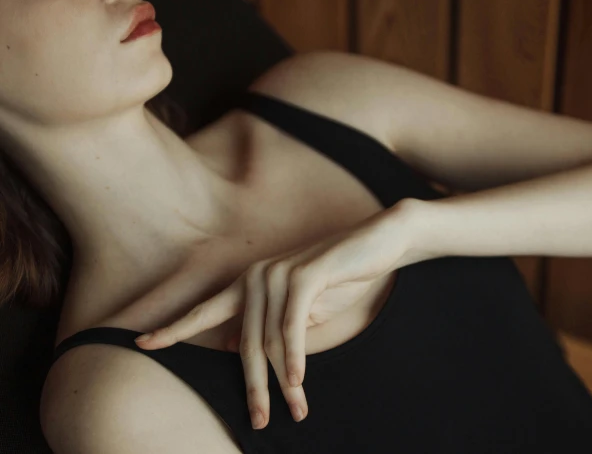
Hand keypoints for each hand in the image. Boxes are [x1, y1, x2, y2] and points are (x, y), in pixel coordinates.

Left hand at [133, 201, 413, 428]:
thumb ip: (266, 325)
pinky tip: (298, 380)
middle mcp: (255, 277)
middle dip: (253, 387)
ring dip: (285, 381)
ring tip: (296, 410)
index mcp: (249, 283)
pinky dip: (295, 356)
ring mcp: (276, 275)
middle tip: (258, 421)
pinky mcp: (302, 277)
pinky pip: (292, 326)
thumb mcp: (299, 308)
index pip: (205, 311)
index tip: (141, 342)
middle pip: (246, 343)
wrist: (378, 242)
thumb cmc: (339, 276)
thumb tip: (232, 347)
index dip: (173, 328)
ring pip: (271, 341)